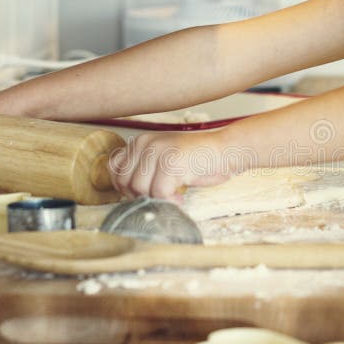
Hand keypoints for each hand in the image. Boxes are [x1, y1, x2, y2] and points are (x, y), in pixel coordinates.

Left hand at [108, 131, 236, 199]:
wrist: (228, 150)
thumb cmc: (199, 159)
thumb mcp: (165, 159)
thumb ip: (144, 169)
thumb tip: (124, 192)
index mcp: (141, 141)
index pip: (115, 170)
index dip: (127, 188)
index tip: (147, 192)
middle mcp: (146, 143)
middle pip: (125, 182)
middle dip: (141, 196)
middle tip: (162, 197)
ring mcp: (158, 152)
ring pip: (140, 189)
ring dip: (157, 200)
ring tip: (174, 197)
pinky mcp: (171, 163)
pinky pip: (159, 193)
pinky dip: (170, 201)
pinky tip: (182, 198)